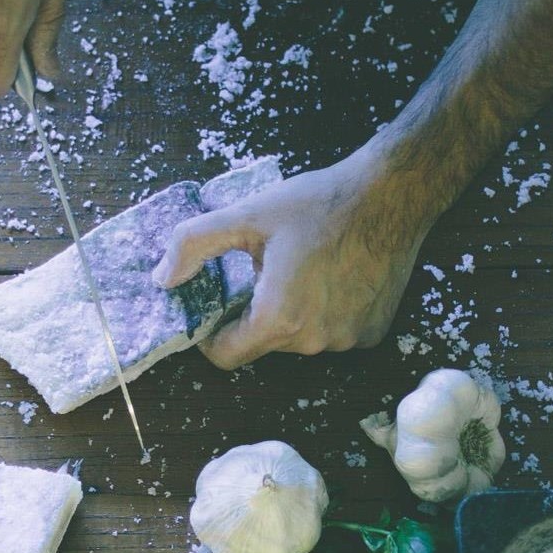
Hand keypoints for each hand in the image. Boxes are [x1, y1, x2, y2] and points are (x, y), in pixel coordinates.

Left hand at [152, 156, 434, 368]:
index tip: (214, 306)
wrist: (390, 196)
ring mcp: (346, 341)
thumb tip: (162, 278)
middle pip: (262, 344)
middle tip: (263, 270)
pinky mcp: (371, 334)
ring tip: (303, 269)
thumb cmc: (318, 203)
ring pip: (298, 340)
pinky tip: (334, 277)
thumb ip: (193, 244)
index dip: (210, 334)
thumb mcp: (246, 215)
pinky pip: (332, 334)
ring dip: (291, 314)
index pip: (225, 356)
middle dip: (253, 314)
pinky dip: (326, 314)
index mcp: (278, 318)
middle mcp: (313, 341)